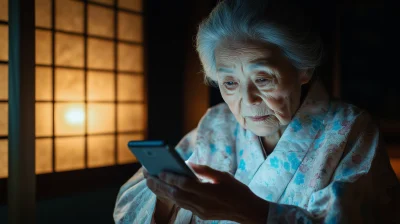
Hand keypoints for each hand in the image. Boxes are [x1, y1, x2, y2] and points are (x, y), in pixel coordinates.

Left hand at [145, 163, 268, 222]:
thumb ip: (205, 170)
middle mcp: (202, 203)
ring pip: (176, 201)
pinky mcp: (200, 214)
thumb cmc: (238, 190)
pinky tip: (164, 189)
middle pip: (175, 194)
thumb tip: (188, 165)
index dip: (171, 177)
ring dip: (161, 191)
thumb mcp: (224, 176)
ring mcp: (200, 211)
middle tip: (146, 174)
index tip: (159, 169)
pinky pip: (181, 205)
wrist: (248, 211)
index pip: (184, 185)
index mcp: (209, 192)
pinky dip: (171, 196)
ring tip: (150, 181)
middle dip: (159, 184)